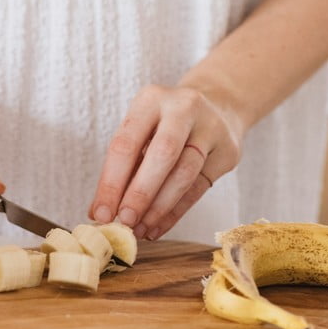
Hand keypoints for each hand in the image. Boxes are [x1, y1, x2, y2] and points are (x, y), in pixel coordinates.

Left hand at [88, 84, 243, 239]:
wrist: (218, 105)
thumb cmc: (165, 123)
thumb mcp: (142, 130)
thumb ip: (123, 166)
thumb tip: (100, 210)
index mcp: (151, 100)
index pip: (126, 143)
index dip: (112, 182)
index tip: (101, 212)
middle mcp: (183, 108)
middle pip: (161, 155)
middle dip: (140, 194)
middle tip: (125, 221)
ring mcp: (210, 128)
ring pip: (184, 174)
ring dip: (159, 207)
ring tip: (141, 229)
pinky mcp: (227, 151)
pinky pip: (198, 188)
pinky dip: (176, 212)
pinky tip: (158, 226)